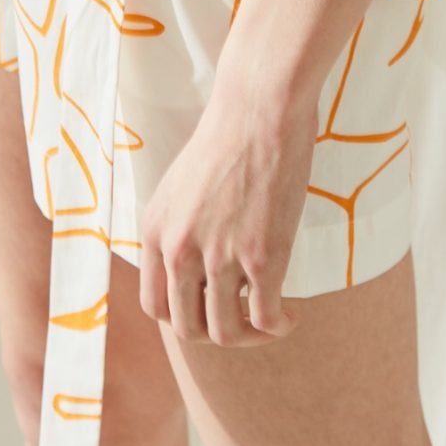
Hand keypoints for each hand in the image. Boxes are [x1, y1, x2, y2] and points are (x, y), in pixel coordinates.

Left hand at [137, 65, 316, 345]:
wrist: (259, 108)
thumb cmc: (228, 136)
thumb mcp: (180, 186)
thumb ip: (178, 228)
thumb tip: (195, 265)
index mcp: (154, 233)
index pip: (156, 306)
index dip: (185, 318)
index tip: (213, 309)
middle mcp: (179, 251)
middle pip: (188, 328)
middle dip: (218, 333)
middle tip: (246, 320)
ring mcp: (219, 257)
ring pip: (226, 332)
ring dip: (251, 336)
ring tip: (271, 319)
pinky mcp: (261, 256)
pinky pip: (266, 316)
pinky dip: (278, 326)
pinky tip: (291, 316)